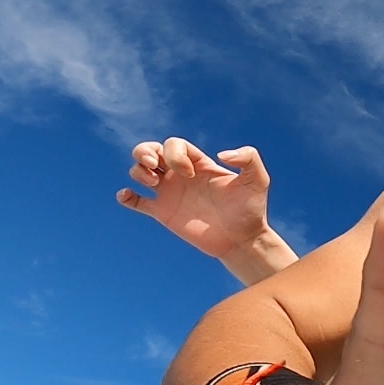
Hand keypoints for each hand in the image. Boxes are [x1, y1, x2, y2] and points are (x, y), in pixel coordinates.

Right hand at [117, 138, 275, 258]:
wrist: (242, 240)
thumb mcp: (258, 179)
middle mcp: (180, 175)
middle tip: (153, 165)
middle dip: (144, 151)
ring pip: (140, 172)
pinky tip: (125, 196)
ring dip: (137, 171)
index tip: (189, 174)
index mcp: (198, 163)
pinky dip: (126, 197)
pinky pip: (137, 202)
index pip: (174, 144)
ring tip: (151, 183)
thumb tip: (221, 154)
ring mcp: (170, 193)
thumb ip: (248, 158)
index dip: (175, 153)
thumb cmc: (251, 209)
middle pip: (151, 150)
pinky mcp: (163, 213)